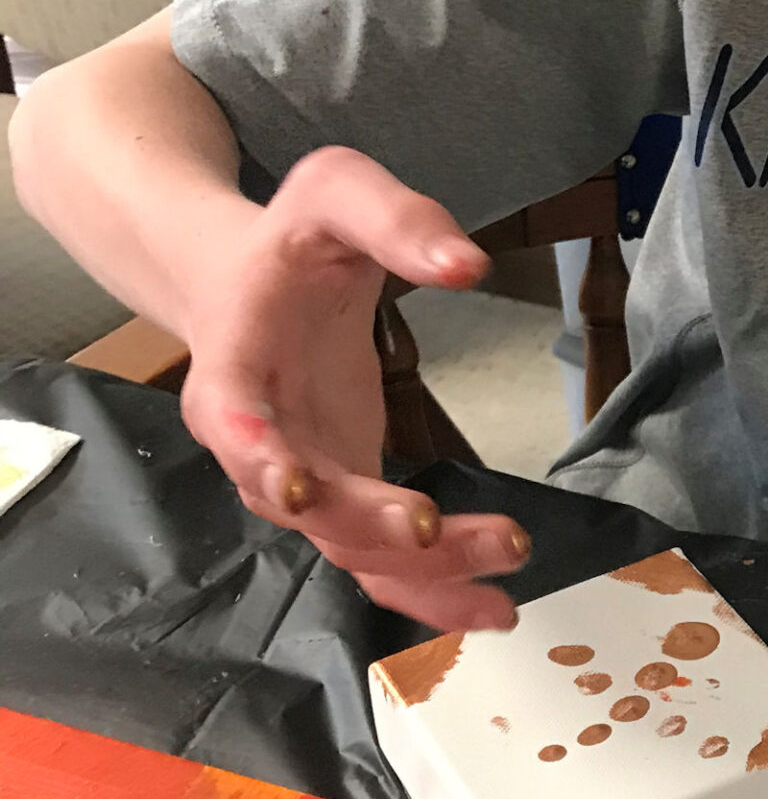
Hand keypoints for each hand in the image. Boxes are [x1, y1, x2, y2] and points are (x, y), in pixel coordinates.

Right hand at [177, 146, 532, 628]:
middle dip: (367, 524)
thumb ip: (397, 218)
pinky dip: (432, 589)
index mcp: (232, 368)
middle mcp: (257, 444)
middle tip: (433, 526)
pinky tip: (494, 607)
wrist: (253, 281)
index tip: (300, 488)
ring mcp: (302, 480)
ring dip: (422, 573)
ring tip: (503, 578)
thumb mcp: (335, 191)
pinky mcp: (345, 496)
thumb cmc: (292, 237)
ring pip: (350, 549)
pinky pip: (381, 559)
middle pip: (303, 506)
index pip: (232, 422)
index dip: (262, 460)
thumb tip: (468, 262)